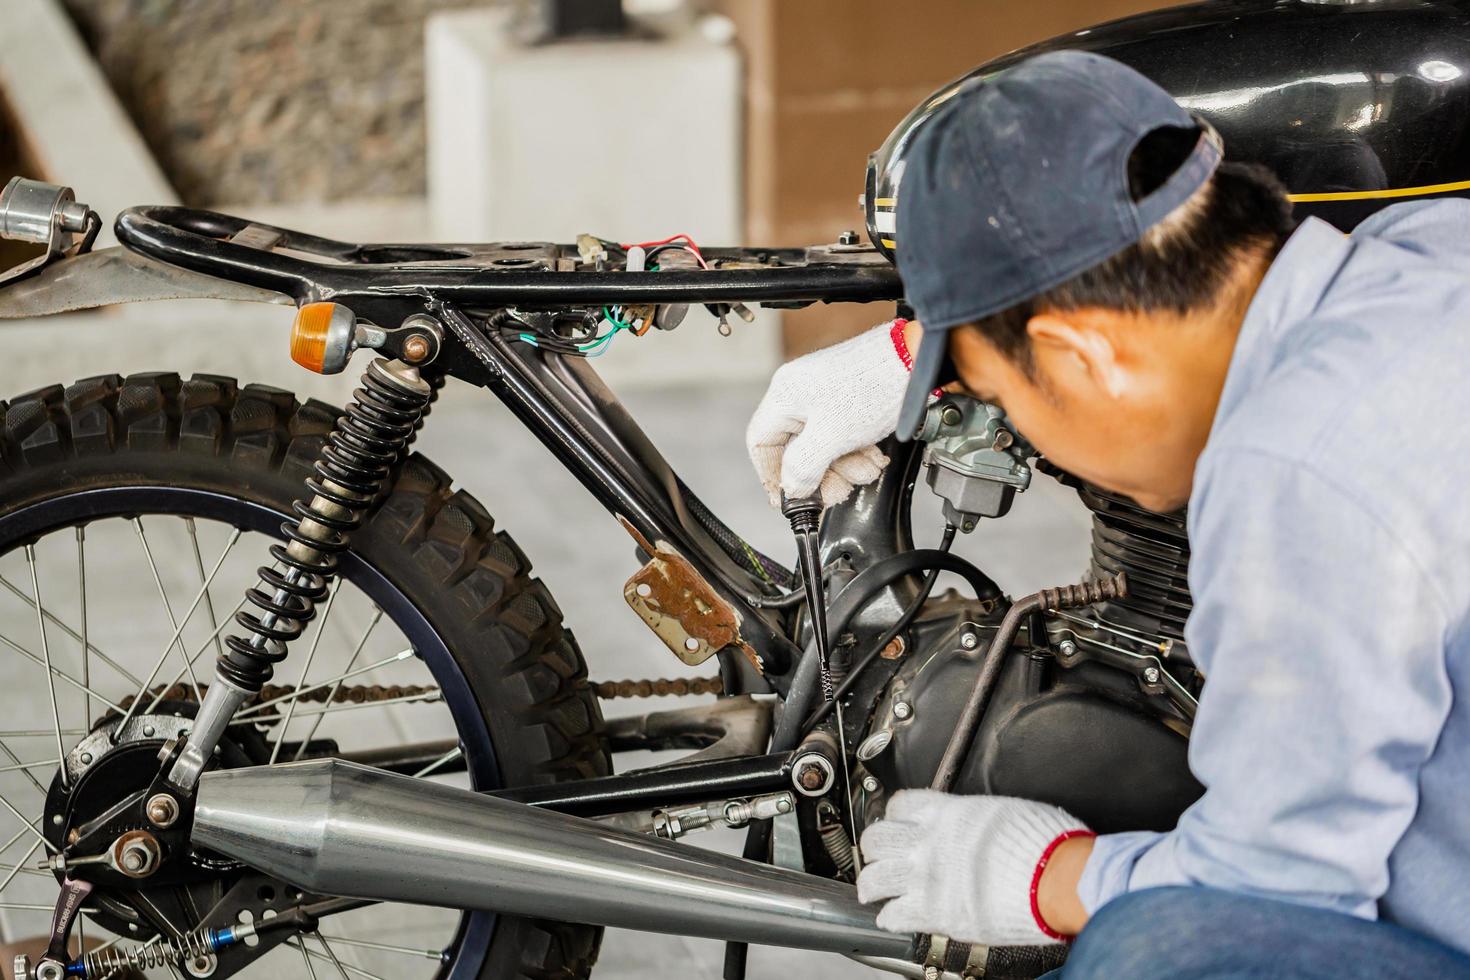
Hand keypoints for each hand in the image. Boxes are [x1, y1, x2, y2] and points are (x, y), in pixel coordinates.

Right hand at [746, 320, 912, 508]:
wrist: (916, 360)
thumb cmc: (874, 385)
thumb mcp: (832, 436)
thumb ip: (803, 467)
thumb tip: (792, 488)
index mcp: (785, 395)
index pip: (760, 443)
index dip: (772, 476)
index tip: (789, 499)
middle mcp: (800, 393)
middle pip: (796, 449)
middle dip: (821, 474)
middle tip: (838, 490)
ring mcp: (825, 397)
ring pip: (823, 447)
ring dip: (846, 466)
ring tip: (867, 467)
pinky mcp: (848, 400)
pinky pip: (842, 436)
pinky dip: (857, 452)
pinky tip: (873, 455)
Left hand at [857, 790, 1091, 945]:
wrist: (1055, 877)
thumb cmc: (1042, 843)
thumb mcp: (1004, 811)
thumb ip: (977, 818)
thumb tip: (978, 823)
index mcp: (948, 813)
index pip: (901, 805)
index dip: (894, 815)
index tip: (895, 822)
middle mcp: (930, 841)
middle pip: (878, 839)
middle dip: (874, 848)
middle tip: (877, 856)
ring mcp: (928, 877)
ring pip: (876, 877)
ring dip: (870, 885)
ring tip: (870, 890)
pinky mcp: (934, 911)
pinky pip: (895, 915)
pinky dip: (889, 919)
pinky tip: (890, 919)